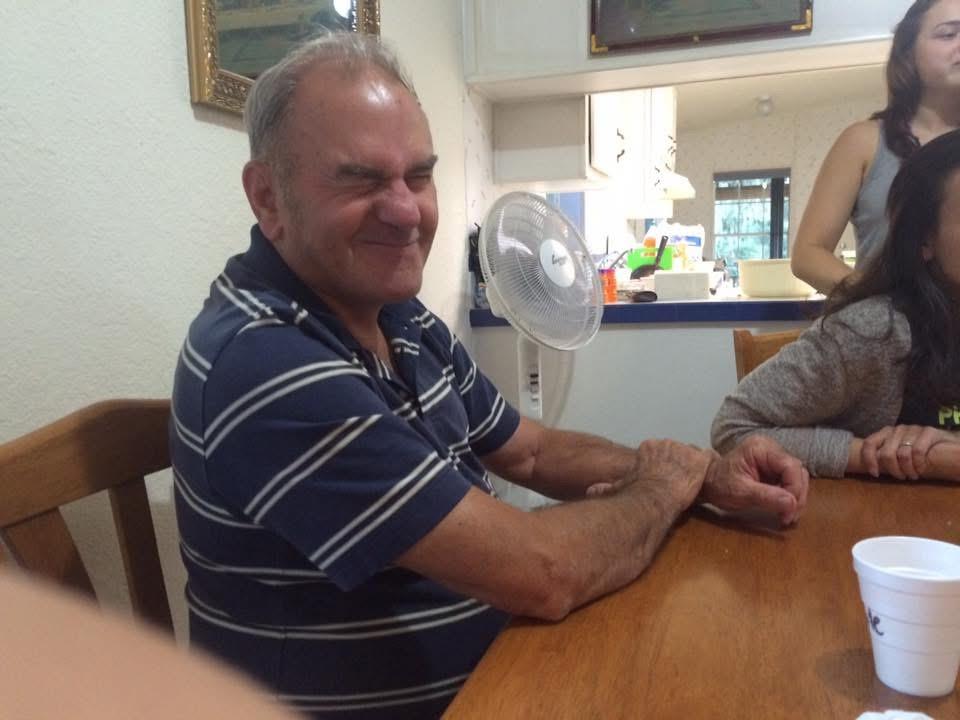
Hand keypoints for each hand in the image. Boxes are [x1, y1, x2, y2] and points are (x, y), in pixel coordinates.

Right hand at [586, 439, 709, 512]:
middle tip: (681, 483)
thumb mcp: (620, 486)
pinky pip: (709, 462)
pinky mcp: (699, 460)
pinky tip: (705, 481)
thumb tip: (592, 491)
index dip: (667, 466)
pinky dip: (709, 470)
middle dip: (682, 466)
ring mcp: (684, 450)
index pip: (664, 452)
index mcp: (649, 448)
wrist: (653, 496)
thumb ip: (610, 486)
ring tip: (693, 484)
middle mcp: (667, 444)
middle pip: (680, 453)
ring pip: (694, 457)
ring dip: (695, 469)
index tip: (666, 478)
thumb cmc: (636, 492)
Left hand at [699, 435, 808, 525]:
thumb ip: (766, 496)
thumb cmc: (720, 484)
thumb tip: (791, 503)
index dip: (795, 489)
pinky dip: (790, 496)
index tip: (789, 511)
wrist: (709, 483)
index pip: (790, 466)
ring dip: (795, 498)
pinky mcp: (774, 468)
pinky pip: (790, 482)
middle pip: (798, 472)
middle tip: (789, 517)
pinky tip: (784, 509)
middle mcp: (771, 449)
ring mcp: (773, 458)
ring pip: (797, 477)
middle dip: (797, 496)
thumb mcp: (741, 492)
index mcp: (761, 448)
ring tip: (787, 515)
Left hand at [859, 424, 958, 479]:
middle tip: (901, 477)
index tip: (875, 474)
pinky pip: (918, 451)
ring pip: (902, 454)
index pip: (869, 444)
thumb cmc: (917, 450)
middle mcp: (897, 429)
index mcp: (886, 432)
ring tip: (912, 476)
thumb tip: (870, 469)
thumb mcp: (898, 452)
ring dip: (907, 470)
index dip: (869, 460)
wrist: (945, 442)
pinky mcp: (928, 431)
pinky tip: (921, 469)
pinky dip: (918, 464)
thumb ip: (885, 456)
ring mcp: (912, 429)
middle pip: (886, 454)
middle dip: (893, 470)